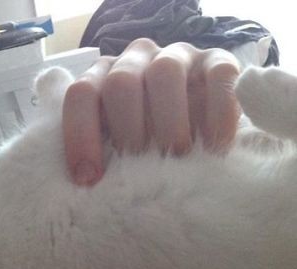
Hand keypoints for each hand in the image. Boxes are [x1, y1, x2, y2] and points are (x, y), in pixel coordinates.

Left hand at [63, 38, 240, 185]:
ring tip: (177, 156)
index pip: (82, 94)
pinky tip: (214, 144)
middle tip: (140, 165)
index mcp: (102, 77)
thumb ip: (99, 152)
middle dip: (127, 130)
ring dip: (168, 121)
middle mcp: (135, 58)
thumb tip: (87, 182)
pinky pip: (218, 75)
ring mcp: (177, 55)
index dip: (81, 135)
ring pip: (164, 72)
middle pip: (121, 82)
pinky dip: (215, 112)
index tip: (89, 177)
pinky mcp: (218, 61)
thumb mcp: (115, 147)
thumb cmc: (145, 143)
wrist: (200, 129)